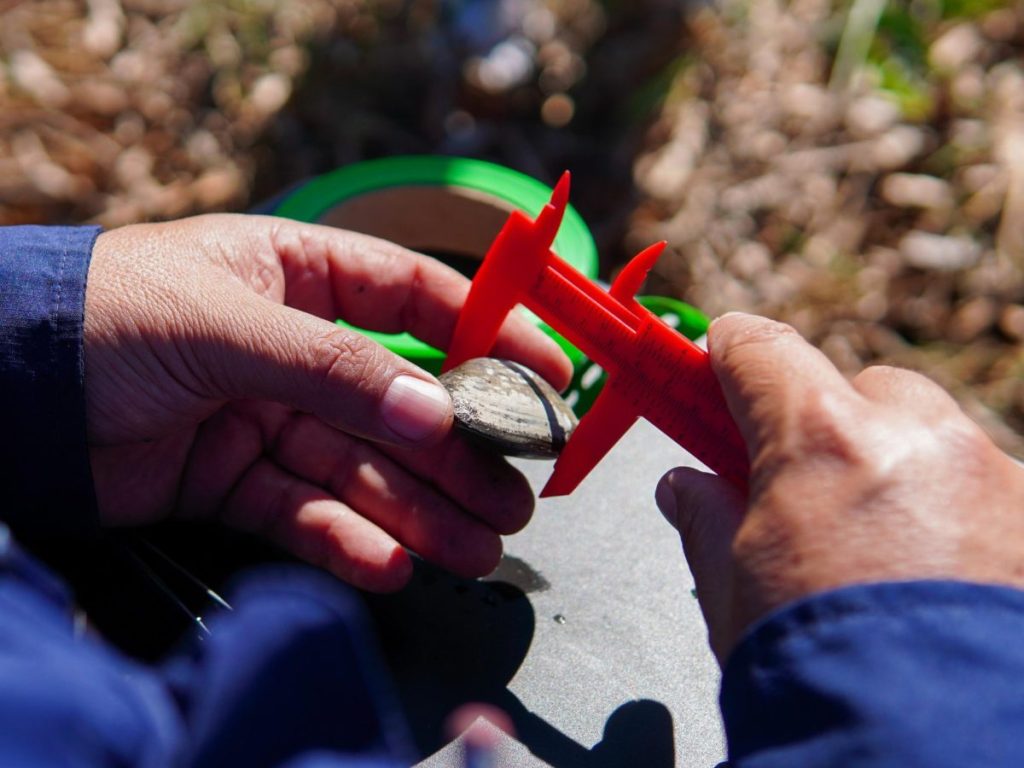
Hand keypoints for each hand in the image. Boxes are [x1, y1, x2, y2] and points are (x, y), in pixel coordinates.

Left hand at [85, 214, 571, 591]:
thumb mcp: (228, 324)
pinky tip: (392, 565)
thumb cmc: (105, 317)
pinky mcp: (232, 479)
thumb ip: (338, 371)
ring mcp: (264, 415)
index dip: (487, 334)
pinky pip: (305, 513)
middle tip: (516, 500)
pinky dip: (347, 541)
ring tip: (478, 548)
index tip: (547, 374)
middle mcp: (291, 348)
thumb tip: (437, 415)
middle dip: (459, 454)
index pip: (415, 298)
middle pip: (398, 404)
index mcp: (296, 275)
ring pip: (361, 469)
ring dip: (419, 511)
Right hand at [656, 312, 1023, 661]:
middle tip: (793, 479)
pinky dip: (949, 513)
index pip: (762, 349)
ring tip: (873, 549)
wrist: (922, 750)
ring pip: (928, 438)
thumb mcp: (729, 589)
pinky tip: (928, 574)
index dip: (727, 352)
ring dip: (894, 467)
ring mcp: (990, 479)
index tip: (712, 362)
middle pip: (856, 388)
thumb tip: (687, 490)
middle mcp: (917, 438)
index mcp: (822, 439)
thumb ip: (705, 519)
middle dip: (822, 421)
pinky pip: (980, 490)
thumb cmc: (821, 672)